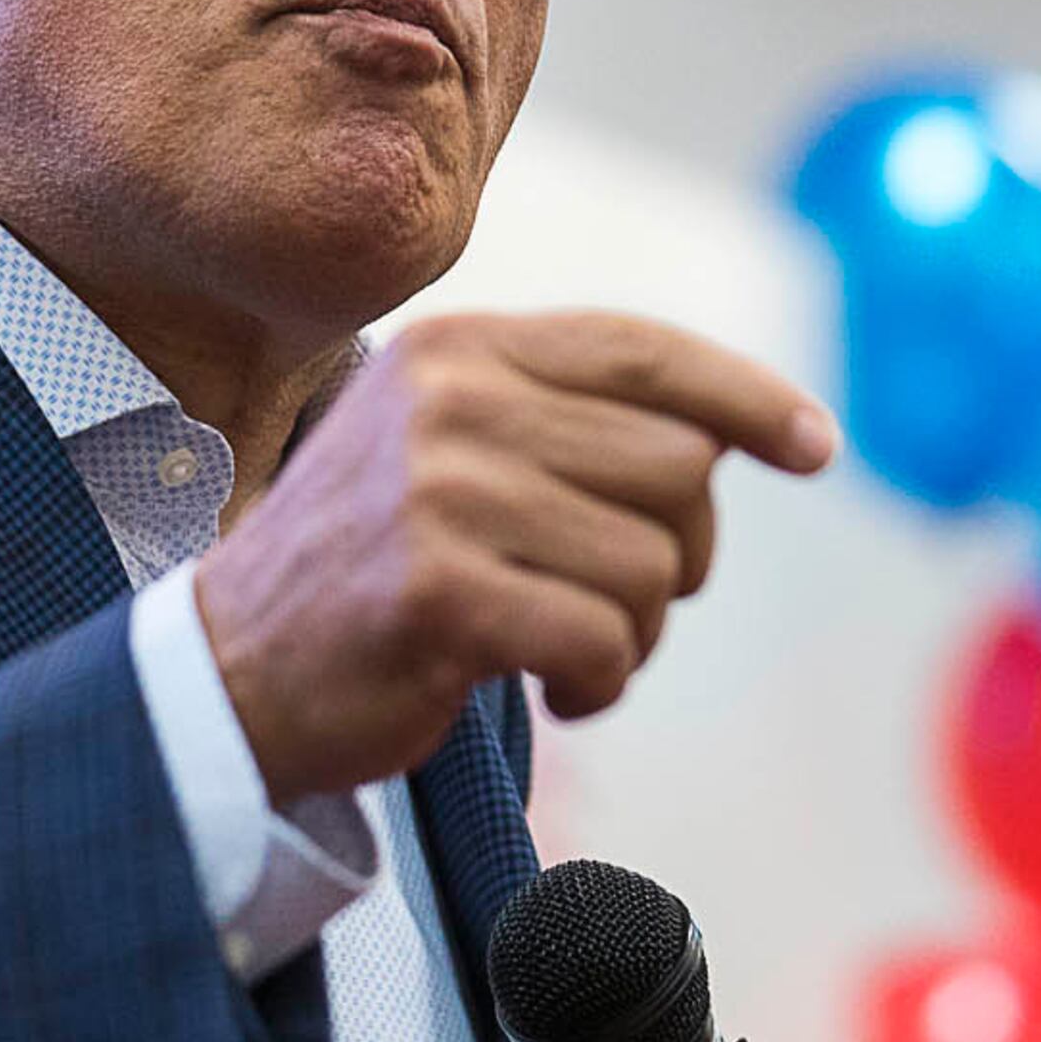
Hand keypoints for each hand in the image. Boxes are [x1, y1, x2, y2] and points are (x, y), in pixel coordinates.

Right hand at [197, 311, 834, 803]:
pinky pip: (604, 638)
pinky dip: (601, 682)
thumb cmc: (362, 572)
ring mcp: (441, 492)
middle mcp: (451, 401)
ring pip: (653, 563)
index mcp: (458, 348)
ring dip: (636, 632)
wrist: (226, 674)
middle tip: (617, 604)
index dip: (748, 398)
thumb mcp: (440, 446)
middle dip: (678, 553)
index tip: (814, 445)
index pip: (645, 352)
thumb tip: (729, 433)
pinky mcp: (440, 592)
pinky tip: (554, 693)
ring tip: (567, 650)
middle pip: (676, 466)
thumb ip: (553, 416)